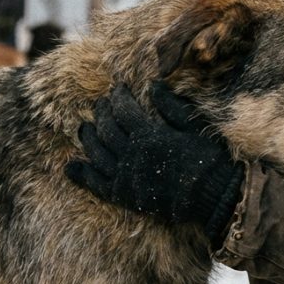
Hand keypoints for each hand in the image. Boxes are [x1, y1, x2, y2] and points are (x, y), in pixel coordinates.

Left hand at [66, 82, 243, 244]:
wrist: (213, 196)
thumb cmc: (208, 158)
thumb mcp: (192, 125)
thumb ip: (171, 106)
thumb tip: (153, 86)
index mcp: (149, 135)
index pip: (124, 110)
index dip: (119, 97)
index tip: (118, 88)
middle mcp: (133, 155)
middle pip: (107, 130)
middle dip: (101, 113)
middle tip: (100, 104)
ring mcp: (127, 177)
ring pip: (97, 154)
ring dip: (88, 138)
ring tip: (84, 128)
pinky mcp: (126, 197)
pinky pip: (98, 185)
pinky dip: (82, 175)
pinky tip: (71, 167)